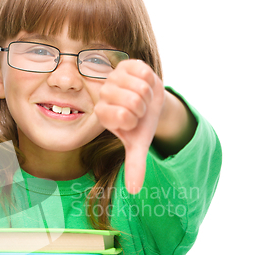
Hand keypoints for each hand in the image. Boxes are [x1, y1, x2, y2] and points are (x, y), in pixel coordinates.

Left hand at [94, 60, 165, 193]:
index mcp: (102, 114)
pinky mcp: (126, 64)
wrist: (151, 102)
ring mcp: (113, 77)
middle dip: (143, 107)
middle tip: (139, 108)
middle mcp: (103, 94)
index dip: (135, 120)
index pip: (124, 116)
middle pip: (134, 101)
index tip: (132, 121)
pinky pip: (143, 71)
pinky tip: (142, 83)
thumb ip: (134, 165)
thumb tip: (133, 190)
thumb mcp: (138, 144)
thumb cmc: (140, 124)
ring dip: (147, 94)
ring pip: (140, 86)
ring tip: (141, 97)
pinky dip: (149, 79)